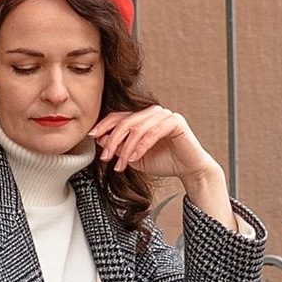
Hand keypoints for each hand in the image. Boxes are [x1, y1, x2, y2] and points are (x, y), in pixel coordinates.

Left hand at [92, 103, 230, 225]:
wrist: (188, 169)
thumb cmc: (163, 161)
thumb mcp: (134, 157)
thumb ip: (120, 147)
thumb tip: (100, 139)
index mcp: (142, 117)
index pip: (118, 116)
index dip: (104, 125)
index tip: (92, 136)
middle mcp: (152, 112)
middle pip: (125, 121)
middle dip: (112, 140)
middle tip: (105, 158)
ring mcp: (165, 114)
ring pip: (137, 128)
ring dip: (126, 148)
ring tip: (120, 164)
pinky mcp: (175, 121)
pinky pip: (153, 132)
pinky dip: (141, 146)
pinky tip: (134, 158)